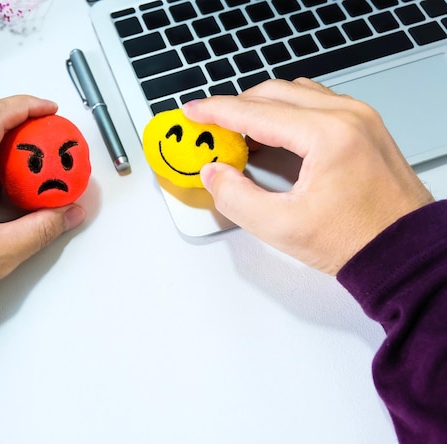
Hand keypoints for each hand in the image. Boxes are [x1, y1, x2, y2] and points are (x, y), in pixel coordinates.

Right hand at [183, 78, 433, 274]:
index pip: (256, 112)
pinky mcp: (364, 127)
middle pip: (274, 94)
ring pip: (295, 94)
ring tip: (239, 134)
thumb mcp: (282, 228)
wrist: (403, 252)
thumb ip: (236, 198)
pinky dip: (286, 112)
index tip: (193, 111)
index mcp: (329, 135)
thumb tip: (214, 174)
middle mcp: (348, 117)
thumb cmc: (358, 241)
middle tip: (210, 127)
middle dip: (236, 107)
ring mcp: (360, 119)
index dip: (216, 111)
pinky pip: (316, 103)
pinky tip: (273, 134)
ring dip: (262, 108)